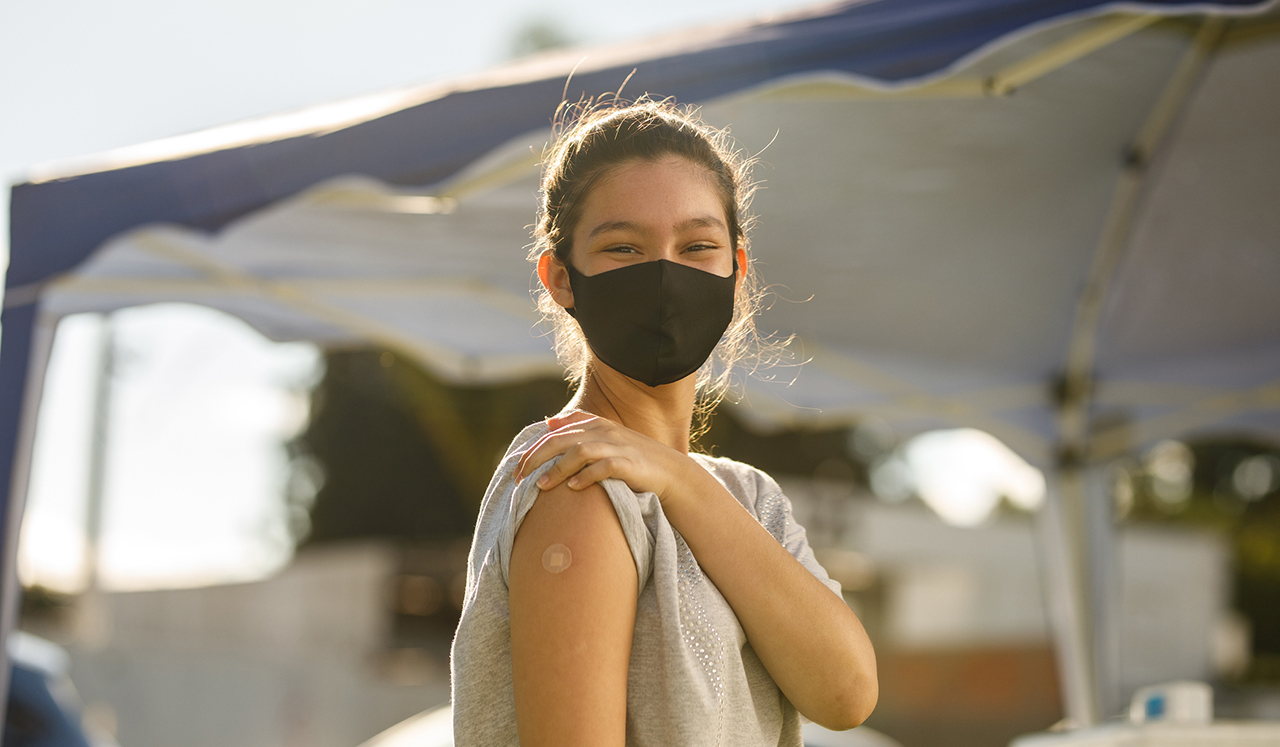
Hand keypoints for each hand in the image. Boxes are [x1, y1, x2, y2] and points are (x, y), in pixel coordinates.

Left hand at [514, 411, 691, 501]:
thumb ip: (579, 429)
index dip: (535, 447)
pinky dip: (585, 476)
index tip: (518, 466)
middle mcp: (604, 432)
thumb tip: (548, 422)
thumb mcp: (606, 438)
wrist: (671, 473)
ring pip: (579, 452)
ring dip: (557, 469)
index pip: (557, 432)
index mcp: (597, 425)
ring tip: (541, 486)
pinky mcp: (629, 464)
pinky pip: (603, 467)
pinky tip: (572, 488)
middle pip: (562, 440)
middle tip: (520, 477)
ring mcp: (617, 447)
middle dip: (537, 457)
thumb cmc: (634, 459)